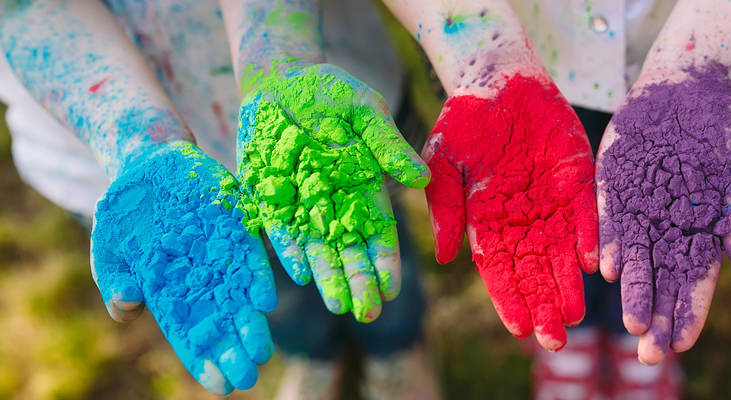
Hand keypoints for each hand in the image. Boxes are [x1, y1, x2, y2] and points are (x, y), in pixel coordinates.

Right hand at [91, 142, 276, 394]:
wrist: (147, 161)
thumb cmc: (126, 212)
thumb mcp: (110, 244)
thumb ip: (114, 276)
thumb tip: (125, 306)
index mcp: (170, 291)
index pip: (190, 333)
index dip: (204, 360)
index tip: (221, 386)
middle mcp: (201, 277)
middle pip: (221, 321)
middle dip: (234, 349)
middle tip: (249, 374)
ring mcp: (220, 252)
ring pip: (240, 295)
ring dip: (251, 322)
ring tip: (262, 349)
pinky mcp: (235, 224)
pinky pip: (249, 254)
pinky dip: (257, 276)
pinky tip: (265, 300)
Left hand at [237, 63, 429, 321]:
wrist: (279, 79)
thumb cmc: (331, 92)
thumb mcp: (366, 111)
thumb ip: (388, 144)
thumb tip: (421, 179)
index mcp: (364, 184)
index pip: (378, 230)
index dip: (385, 260)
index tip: (392, 287)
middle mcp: (333, 201)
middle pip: (349, 248)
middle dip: (359, 280)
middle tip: (367, 312)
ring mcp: (299, 203)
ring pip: (316, 248)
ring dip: (327, 277)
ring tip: (337, 305)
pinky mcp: (267, 197)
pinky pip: (278, 229)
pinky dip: (289, 250)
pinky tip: (300, 272)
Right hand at [423, 66, 597, 351]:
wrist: (497, 78)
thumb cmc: (462, 121)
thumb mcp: (443, 163)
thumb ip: (444, 207)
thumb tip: (443, 256)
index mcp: (488, 219)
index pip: (500, 269)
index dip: (510, 299)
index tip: (520, 328)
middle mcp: (523, 217)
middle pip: (534, 270)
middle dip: (544, 304)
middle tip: (556, 338)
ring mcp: (552, 200)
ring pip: (562, 252)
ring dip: (569, 284)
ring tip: (577, 315)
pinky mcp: (577, 178)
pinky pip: (586, 213)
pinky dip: (589, 237)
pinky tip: (593, 263)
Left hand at [596, 63, 730, 363]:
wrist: (686, 90)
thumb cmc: (722, 133)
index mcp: (698, 235)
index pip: (694, 285)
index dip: (690, 314)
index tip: (683, 342)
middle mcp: (665, 231)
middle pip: (661, 283)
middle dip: (657, 318)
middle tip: (650, 353)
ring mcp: (638, 213)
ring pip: (634, 261)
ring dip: (633, 291)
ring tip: (632, 323)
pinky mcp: (613, 189)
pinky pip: (610, 221)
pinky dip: (610, 244)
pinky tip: (609, 268)